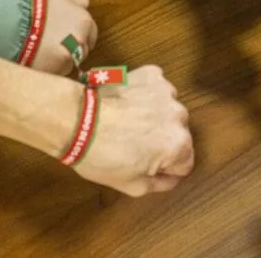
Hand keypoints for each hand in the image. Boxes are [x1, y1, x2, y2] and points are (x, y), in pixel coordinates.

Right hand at [32, 0, 97, 74]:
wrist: (12, 18)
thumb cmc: (33, 1)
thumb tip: (86, 6)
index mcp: (84, 21)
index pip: (91, 33)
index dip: (80, 34)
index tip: (70, 36)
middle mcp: (81, 39)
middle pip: (83, 49)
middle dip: (72, 48)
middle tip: (55, 45)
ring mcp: (69, 55)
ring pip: (71, 62)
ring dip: (62, 60)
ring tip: (45, 54)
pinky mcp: (55, 69)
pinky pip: (58, 72)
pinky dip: (52, 69)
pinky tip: (40, 61)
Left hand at [74, 65, 193, 196]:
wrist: (75, 119)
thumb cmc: (100, 155)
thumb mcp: (132, 186)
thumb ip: (162, 184)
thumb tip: (173, 178)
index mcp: (178, 145)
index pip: (185, 163)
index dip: (165, 167)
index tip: (145, 164)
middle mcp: (180, 116)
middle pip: (178, 134)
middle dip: (162, 139)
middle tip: (134, 143)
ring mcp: (167, 91)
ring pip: (168, 110)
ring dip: (155, 116)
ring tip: (128, 122)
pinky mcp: (153, 74)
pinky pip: (157, 88)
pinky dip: (146, 94)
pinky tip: (127, 103)